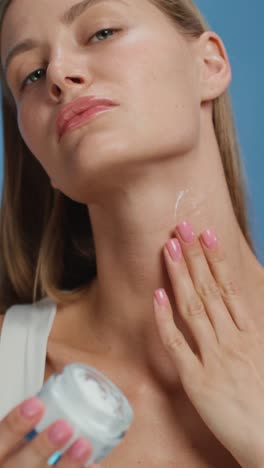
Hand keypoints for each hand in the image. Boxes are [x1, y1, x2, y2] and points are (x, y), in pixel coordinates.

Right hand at [0, 396, 100, 466]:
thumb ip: (22, 428)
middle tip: (65, 427)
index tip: (37, 404)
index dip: (16, 424)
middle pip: (18, 467)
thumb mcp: (9, 443)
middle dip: (42, 447)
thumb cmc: (14, 461)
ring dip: (66, 465)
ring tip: (84, 445)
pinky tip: (93, 466)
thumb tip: (53, 397)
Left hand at [153, 221, 263, 467]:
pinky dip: (166, 320)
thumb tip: (237, 306)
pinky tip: (157, 296)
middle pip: (210, 291)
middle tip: (182, 228)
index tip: (206, 235)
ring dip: (180, 276)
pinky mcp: (196, 380)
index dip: (216, 260)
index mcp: (251, 335)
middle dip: (195, 257)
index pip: (229, 289)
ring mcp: (213, 358)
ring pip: (194, 308)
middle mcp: (232, 340)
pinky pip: (177, 345)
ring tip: (169, 249)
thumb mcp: (263, 357)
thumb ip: (249, 331)